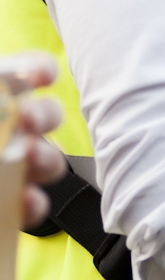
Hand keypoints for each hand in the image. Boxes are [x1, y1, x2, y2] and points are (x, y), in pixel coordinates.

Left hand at [0, 54, 64, 226]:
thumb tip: (11, 88)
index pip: (20, 76)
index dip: (36, 69)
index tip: (42, 75)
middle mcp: (3, 135)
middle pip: (40, 116)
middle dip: (45, 115)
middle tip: (30, 121)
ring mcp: (7, 172)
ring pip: (45, 161)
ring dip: (46, 159)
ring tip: (31, 160)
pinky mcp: (8, 210)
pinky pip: (31, 206)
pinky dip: (33, 204)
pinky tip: (24, 201)